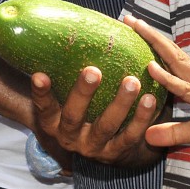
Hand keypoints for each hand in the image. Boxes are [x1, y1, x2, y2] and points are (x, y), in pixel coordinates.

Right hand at [30, 62, 163, 166]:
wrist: (101, 146)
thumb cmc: (81, 110)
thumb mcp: (65, 99)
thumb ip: (63, 76)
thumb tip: (65, 34)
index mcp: (53, 123)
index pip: (43, 107)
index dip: (40, 93)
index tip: (39, 75)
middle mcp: (70, 137)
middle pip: (73, 117)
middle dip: (83, 93)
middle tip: (93, 70)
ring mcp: (93, 147)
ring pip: (106, 126)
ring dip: (120, 104)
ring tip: (132, 82)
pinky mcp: (116, 153)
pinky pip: (130, 136)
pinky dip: (141, 119)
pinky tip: (150, 99)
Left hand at [130, 16, 189, 152]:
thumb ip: (174, 132)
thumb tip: (147, 137)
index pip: (171, 59)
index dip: (153, 45)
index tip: (134, 30)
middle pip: (171, 52)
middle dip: (150, 35)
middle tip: (129, 19)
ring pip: (177, 61)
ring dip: (156, 45)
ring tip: (137, 29)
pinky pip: (188, 89)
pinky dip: (169, 79)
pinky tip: (152, 68)